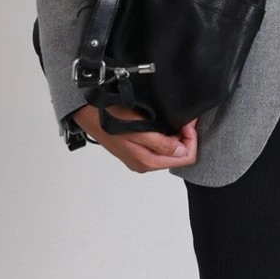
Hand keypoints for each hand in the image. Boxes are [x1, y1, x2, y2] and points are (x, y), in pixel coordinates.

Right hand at [72, 104, 199, 172]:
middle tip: (184, 119)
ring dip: (176, 136)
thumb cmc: (109, 119)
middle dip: (185, 137)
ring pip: (170, 151)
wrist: (89, 114)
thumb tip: (182, 151)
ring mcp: (141, 158)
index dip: (191, 139)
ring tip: (175, 120)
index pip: (186, 158)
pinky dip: (166, 136)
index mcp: (148, 162)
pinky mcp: (137, 151)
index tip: (187, 123)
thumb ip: (161, 143)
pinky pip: (160, 147)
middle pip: (180, 155)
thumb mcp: (138, 129)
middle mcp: (145, 164)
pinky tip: (163, 125)